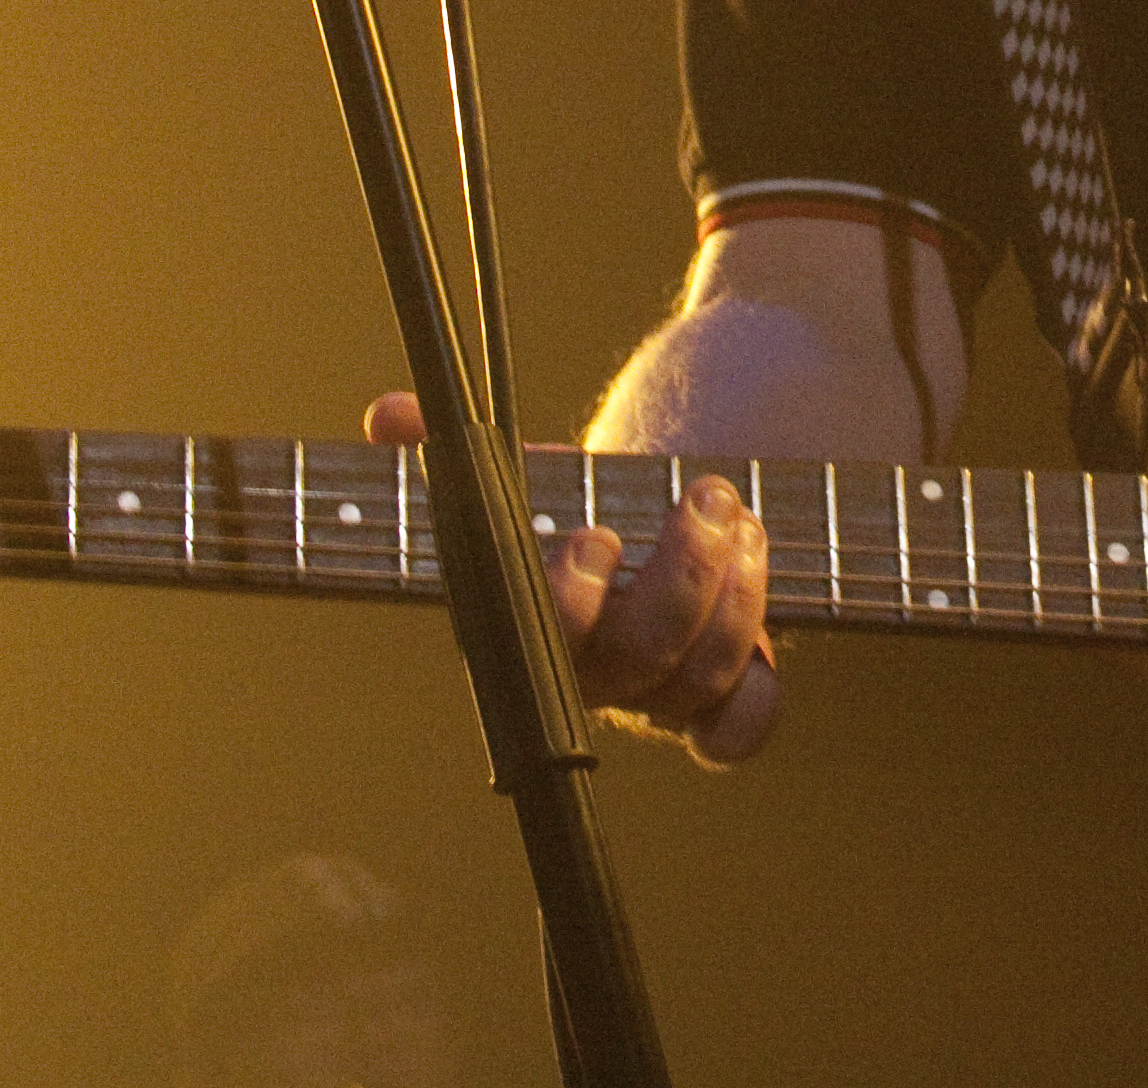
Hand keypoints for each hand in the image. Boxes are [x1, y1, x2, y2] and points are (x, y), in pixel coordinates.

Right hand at [363, 392, 785, 765]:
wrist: (662, 518)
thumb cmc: (582, 501)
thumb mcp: (523, 469)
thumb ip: (448, 445)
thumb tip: (388, 417)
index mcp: (531, 629)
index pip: (539, 644)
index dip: (570, 603)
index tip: (595, 535)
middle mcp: (591, 676)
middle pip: (636, 662)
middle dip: (683, 576)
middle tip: (708, 498)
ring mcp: (657, 695)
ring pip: (695, 680)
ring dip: (734, 595)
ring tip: (743, 519)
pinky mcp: (720, 699)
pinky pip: (738, 731)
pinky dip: (758, 688)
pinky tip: (759, 611)